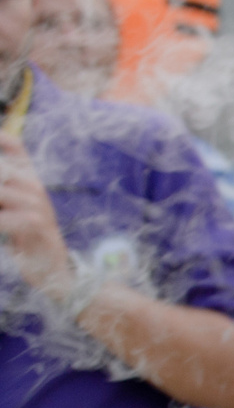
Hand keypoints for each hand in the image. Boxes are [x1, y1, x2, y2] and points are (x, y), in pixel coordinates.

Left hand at [0, 132, 73, 301]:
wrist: (54, 269)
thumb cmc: (27, 237)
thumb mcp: (13, 209)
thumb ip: (4, 193)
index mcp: (29, 180)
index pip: (14, 145)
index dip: (0, 138)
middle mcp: (34, 187)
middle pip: (2, 169)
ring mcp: (37, 205)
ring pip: (2, 191)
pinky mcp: (36, 225)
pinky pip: (5, 219)